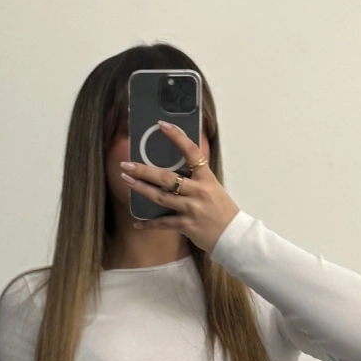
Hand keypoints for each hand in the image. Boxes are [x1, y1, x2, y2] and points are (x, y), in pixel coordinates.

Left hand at [120, 121, 239, 254]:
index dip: (177, 138)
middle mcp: (198, 191)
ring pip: (161, 197)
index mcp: (206, 178)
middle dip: (144, 171)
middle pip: (167, 178)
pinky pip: (164, 223)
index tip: (162, 125)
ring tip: (126, 181)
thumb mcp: (213, 188)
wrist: (234, 236)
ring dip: (142, 189)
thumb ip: (196, 179)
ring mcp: (192, 208)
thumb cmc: (223, 211)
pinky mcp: (187, 225)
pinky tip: (137, 223)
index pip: (191, 152)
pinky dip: (149, 224)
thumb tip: (174, 170)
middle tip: (126, 164)